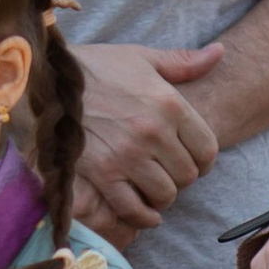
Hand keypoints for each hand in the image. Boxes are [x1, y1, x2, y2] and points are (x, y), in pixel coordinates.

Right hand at [69, 41, 222, 244]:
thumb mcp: (142, 58)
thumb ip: (183, 62)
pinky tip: (144, 212)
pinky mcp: (102, 173)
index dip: (204, 161)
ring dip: (162, 196)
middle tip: (168, 174)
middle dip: (181, 178)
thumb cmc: (97, 67)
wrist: (48, 78)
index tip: (192, 162)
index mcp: (169, 103)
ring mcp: (127, 154)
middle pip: (187, 175)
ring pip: (164, 194)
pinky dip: (142, 216)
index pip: (207, 149)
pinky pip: (133, 208)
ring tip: (152, 188)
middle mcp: (153, 131)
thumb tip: (220, 52)